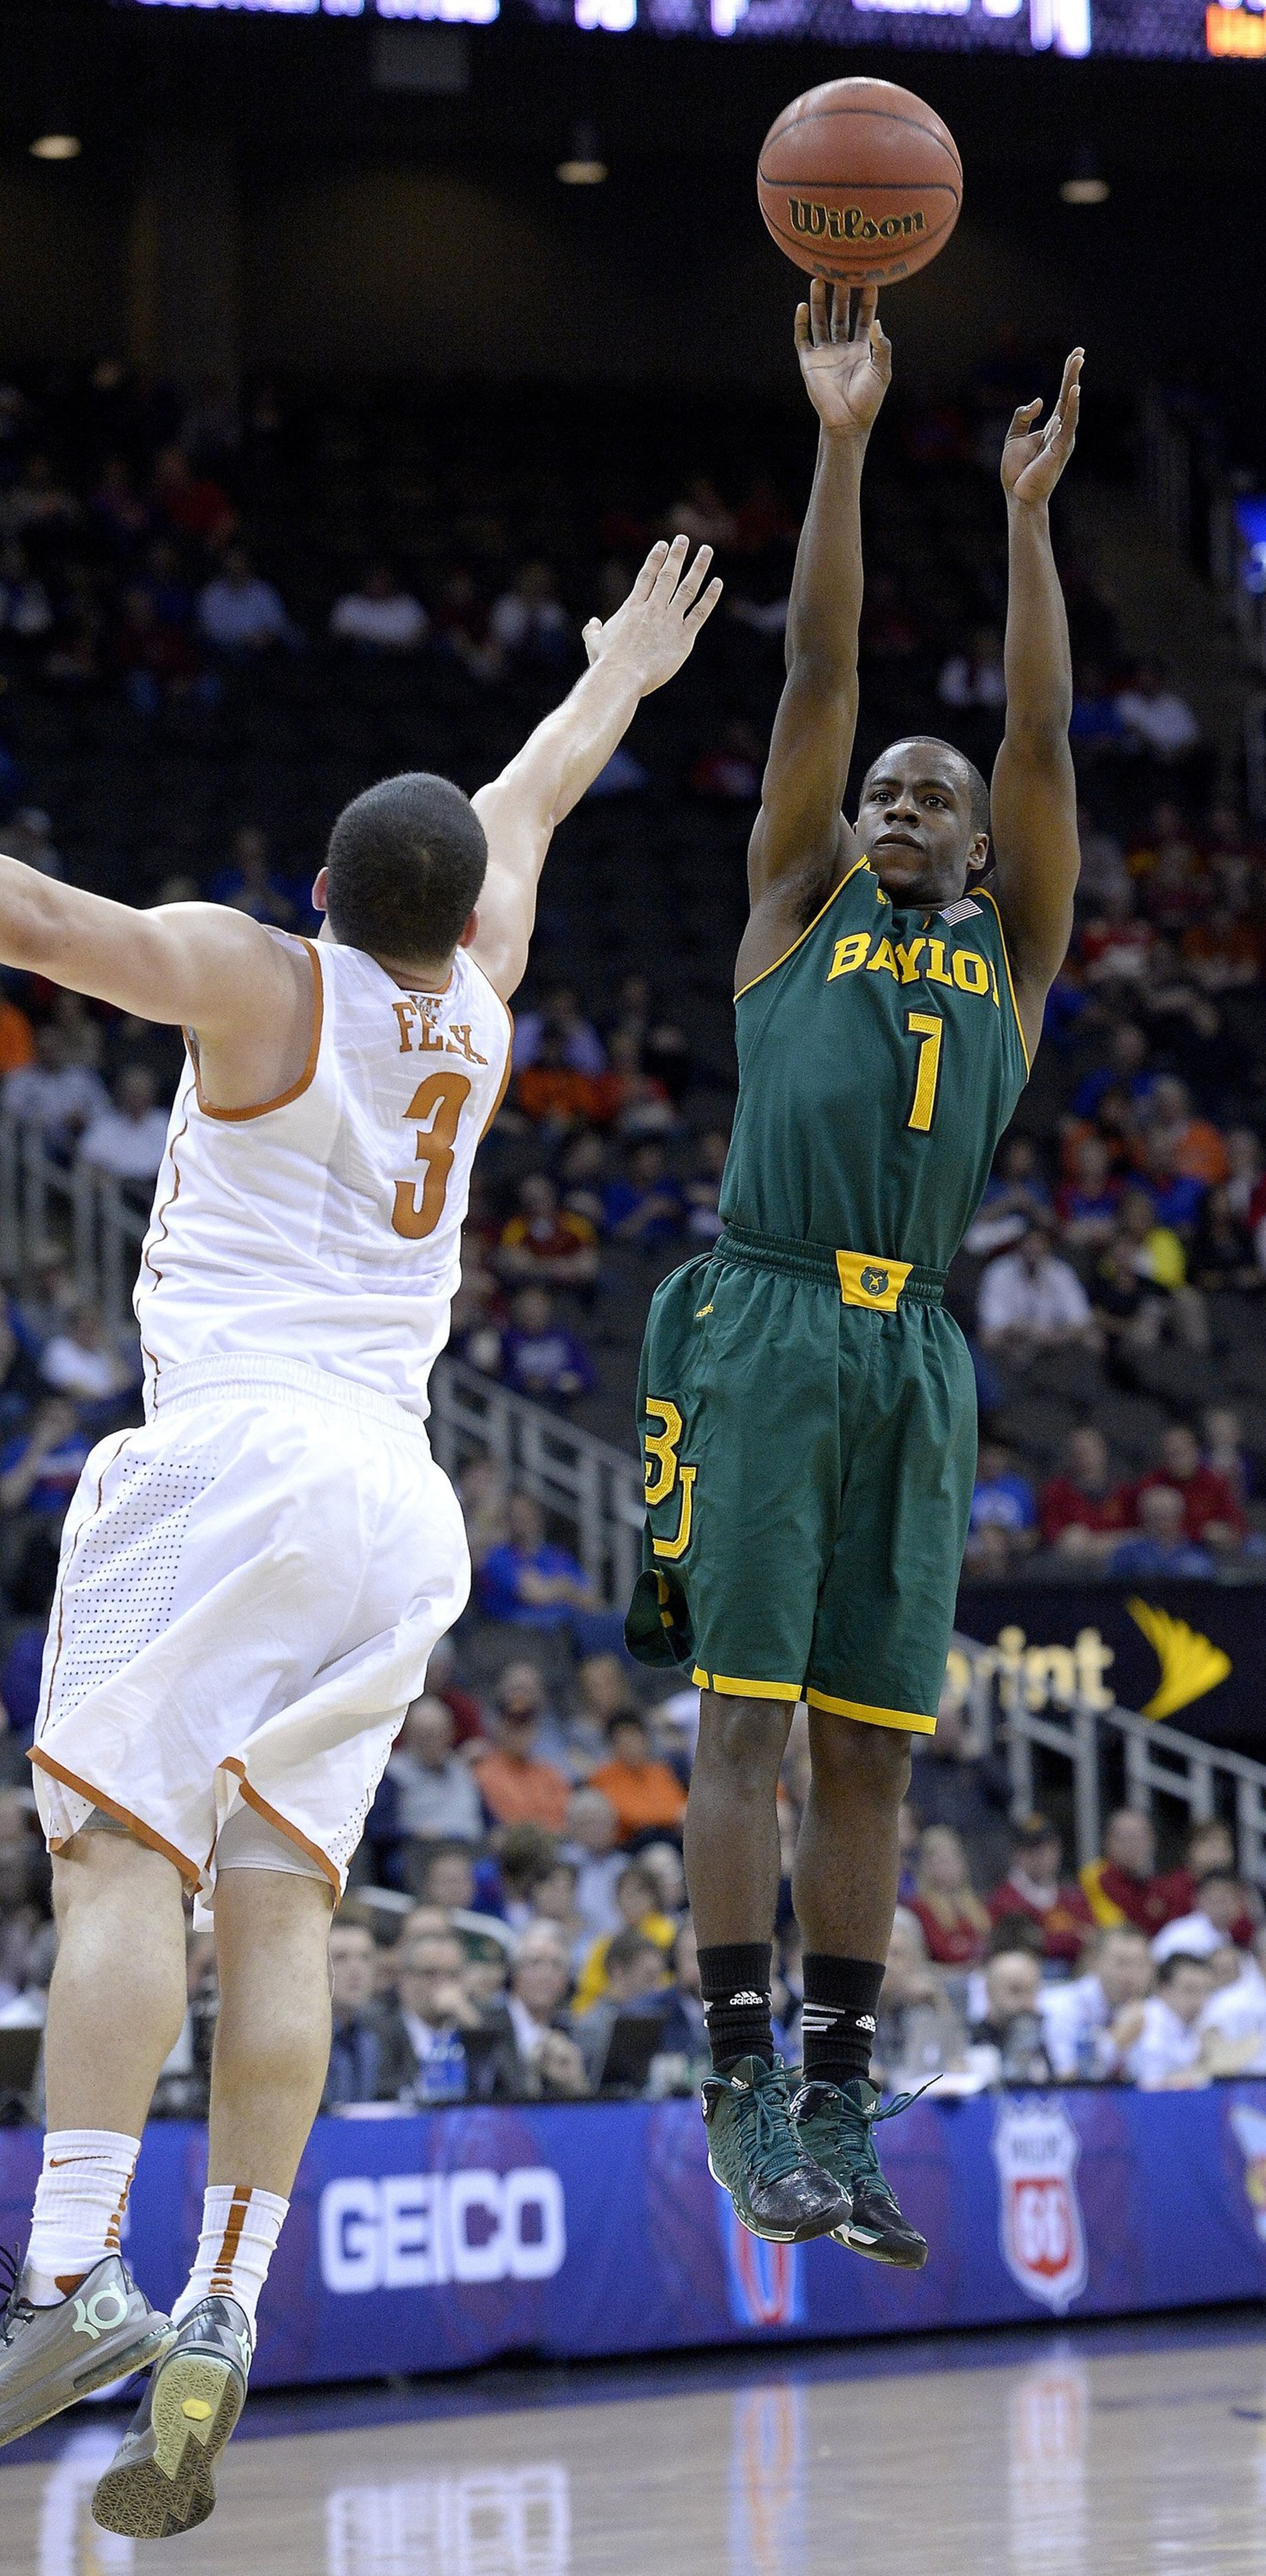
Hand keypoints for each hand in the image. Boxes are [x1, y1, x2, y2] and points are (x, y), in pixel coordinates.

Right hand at [581, 536, 722, 695]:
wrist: (621, 676)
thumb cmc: (606, 662)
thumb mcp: (594, 642)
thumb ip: (592, 630)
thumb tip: (592, 622)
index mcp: (633, 607)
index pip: (646, 576)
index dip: (655, 558)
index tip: (662, 544)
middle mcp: (653, 608)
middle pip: (668, 575)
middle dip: (677, 555)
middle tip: (683, 538)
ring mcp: (669, 621)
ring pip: (687, 588)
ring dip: (698, 568)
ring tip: (706, 550)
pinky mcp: (683, 637)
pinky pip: (699, 612)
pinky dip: (710, 597)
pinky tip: (717, 582)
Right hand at [794, 279, 891, 437]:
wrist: (847, 423)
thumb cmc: (868, 400)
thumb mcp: (882, 371)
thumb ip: (882, 346)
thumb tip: (877, 322)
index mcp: (862, 348)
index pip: (864, 318)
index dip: (867, 300)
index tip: (869, 278)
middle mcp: (842, 347)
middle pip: (841, 314)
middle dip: (841, 294)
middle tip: (841, 270)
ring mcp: (825, 353)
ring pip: (821, 321)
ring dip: (820, 301)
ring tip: (819, 279)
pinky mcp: (809, 361)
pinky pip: (803, 338)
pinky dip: (801, 323)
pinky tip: (803, 306)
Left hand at [1001, 349, 1083, 506]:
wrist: (1018, 496)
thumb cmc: (1016, 472)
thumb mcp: (1014, 437)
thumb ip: (1023, 417)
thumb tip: (1040, 400)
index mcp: (1051, 427)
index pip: (1061, 397)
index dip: (1067, 376)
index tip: (1075, 357)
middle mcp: (1061, 430)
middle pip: (1068, 396)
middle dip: (1073, 373)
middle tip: (1080, 352)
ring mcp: (1063, 439)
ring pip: (1070, 405)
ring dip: (1073, 382)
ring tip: (1077, 362)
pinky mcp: (1060, 448)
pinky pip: (1068, 423)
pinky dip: (1071, 405)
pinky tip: (1074, 389)